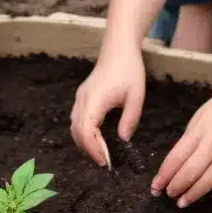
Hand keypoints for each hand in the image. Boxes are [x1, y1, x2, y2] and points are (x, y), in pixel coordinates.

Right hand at [70, 46, 145, 166]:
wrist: (118, 49)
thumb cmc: (129, 70)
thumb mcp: (136, 96)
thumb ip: (130, 119)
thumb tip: (124, 140)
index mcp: (95, 100)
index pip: (87, 131)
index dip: (94, 149)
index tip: (105, 162)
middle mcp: (83, 100)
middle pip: (77, 132)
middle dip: (89, 150)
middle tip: (105, 163)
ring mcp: (80, 98)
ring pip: (74, 127)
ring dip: (85, 142)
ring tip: (101, 154)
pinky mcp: (83, 97)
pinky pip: (77, 120)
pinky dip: (84, 133)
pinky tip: (96, 139)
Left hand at [151, 71, 211, 206]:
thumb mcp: (203, 114)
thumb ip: (191, 136)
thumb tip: (182, 156)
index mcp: (199, 132)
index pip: (176, 158)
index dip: (164, 175)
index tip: (155, 186)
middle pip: (189, 173)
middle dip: (176, 187)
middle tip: (167, 195)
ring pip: (208, 182)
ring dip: (193, 194)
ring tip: (183, 202)